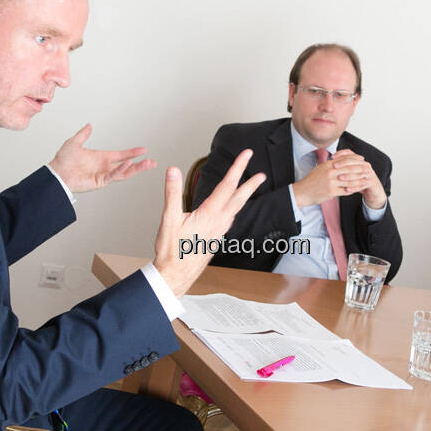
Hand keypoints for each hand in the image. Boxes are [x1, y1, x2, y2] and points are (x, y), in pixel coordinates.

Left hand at [47, 124, 155, 193]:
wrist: (57, 173)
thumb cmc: (63, 160)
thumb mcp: (74, 142)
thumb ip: (83, 134)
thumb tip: (89, 125)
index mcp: (101, 158)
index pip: (121, 155)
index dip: (132, 153)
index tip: (143, 150)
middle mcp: (104, 167)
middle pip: (127, 166)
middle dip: (140, 164)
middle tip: (152, 162)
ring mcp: (103, 175)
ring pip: (124, 173)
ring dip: (136, 168)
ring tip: (148, 164)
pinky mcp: (100, 182)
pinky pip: (113, 175)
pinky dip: (121, 170)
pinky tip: (129, 164)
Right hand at [154, 150, 264, 296]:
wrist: (176, 275)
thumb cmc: (172, 250)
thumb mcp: (169, 218)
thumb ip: (172, 193)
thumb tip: (173, 171)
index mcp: (209, 214)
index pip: (226, 185)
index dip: (237, 168)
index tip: (246, 155)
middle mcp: (219, 222)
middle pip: (238, 198)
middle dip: (250, 183)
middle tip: (261, 174)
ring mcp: (219, 231)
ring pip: (236, 209)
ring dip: (244, 196)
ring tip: (251, 187)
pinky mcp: (216, 238)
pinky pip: (230, 219)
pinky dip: (234, 209)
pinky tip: (231, 210)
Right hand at [292, 149, 386, 208]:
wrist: (302, 192)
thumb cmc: (311, 181)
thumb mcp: (320, 169)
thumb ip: (330, 164)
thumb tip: (339, 160)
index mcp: (327, 165)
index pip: (345, 159)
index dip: (355, 159)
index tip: (363, 160)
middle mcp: (330, 172)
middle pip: (349, 169)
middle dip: (361, 169)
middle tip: (369, 169)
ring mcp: (331, 182)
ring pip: (350, 180)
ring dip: (360, 180)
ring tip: (367, 180)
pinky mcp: (331, 192)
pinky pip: (346, 190)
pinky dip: (353, 189)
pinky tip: (359, 189)